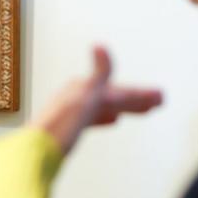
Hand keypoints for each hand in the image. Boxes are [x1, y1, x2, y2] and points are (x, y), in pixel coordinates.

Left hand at [32, 46, 162, 154]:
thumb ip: (97, 74)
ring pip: (107, 106)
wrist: (36, 152)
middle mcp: (78, 96)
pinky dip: (107, 116)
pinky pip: (95, 117)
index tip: (161, 96)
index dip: (141, 94)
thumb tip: (100, 45)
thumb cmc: (60, 127)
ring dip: (125, 107)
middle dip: (137, 99)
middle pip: (115, 96)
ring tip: (143, 110)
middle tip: (159, 102)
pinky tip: (112, 121)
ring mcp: (73, 111)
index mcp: (84, 89)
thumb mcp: (84, 98)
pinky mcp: (70, 127)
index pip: (120, 91)